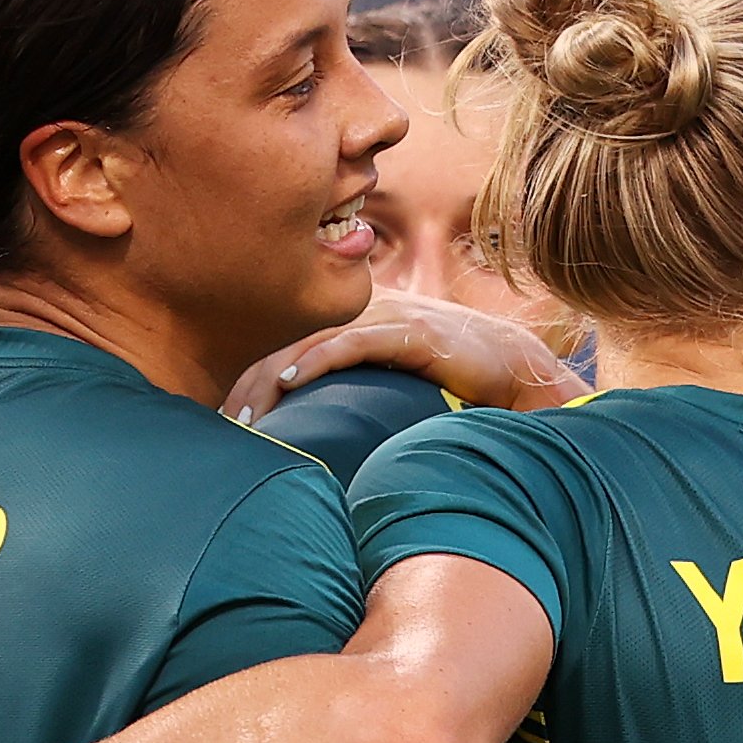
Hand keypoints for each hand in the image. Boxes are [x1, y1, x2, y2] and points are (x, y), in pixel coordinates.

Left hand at [222, 293, 586, 424]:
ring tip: (247, 414)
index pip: (287, 338)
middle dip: (251, 381)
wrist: (516, 368)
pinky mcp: (412, 333)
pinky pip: (354, 342)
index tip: (229, 413)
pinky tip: (292, 380)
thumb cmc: (455, 380)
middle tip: (226, 422)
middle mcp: (365, 310)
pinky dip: (319, 360)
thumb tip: (319, 432)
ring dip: (273, 377)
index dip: (252, 373)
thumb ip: (357, 391)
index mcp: (355, 318)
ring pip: (312, 339)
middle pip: (288, 337)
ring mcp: (388, 318)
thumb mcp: (394, 382)